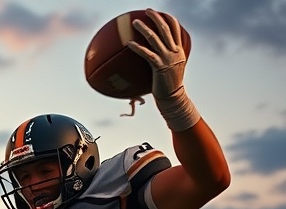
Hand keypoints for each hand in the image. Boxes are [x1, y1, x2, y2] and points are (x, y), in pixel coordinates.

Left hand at [127, 9, 198, 130]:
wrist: (173, 98)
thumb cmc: (168, 85)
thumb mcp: (171, 69)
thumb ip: (166, 59)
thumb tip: (154, 55)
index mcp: (179, 51)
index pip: (176, 30)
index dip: (169, 19)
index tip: (161, 12)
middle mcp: (174, 52)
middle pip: (165, 30)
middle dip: (156, 18)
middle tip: (147, 10)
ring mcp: (168, 59)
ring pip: (155, 39)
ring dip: (144, 29)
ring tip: (134, 22)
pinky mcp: (159, 67)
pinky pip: (147, 54)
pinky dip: (138, 48)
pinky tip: (129, 43)